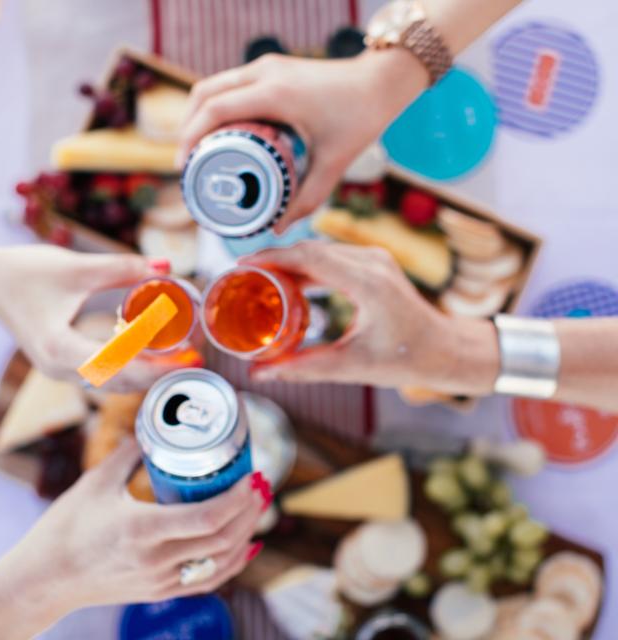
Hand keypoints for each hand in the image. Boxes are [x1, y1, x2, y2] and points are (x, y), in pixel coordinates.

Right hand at [0, 245, 175, 391]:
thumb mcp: (77, 268)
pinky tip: (154, 354)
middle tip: (195, 358)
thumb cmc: (24, 273)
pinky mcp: (64, 364)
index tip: (190, 359)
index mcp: (60, 349)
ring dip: (149, 374)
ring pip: (115, 384)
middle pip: (122, 383)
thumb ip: (123, 268)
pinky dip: (132, 368)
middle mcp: (60, 369)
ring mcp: (61, 371)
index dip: (160, 367)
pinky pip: (106, 375)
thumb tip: (166, 265)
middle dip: (161, 373)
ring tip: (181, 357)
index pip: (121, 368)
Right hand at [0, 440, 267, 639]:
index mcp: (142, 530)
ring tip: (258, 505)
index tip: (253, 475)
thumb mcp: (96, 482)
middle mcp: (157, 560)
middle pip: (222, 539)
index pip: (207, 518)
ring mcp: (160, 580)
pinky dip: (233, 562)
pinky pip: (207, 580)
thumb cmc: (64, 529)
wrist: (43, 580)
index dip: (238, 498)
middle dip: (250, 510)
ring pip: (220, 562)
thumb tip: (153, 426)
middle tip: (262, 483)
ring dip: (247, 532)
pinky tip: (247, 544)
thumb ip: (129, 452)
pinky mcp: (159, 590)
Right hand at [179, 51, 426, 232]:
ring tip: (199, 151)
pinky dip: (216, 105)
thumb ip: (307, 200)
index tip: (184, 167)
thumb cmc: (360, 119)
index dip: (190, 138)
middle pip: (203, 94)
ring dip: (199, 114)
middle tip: (188, 164)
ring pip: (213, 84)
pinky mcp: (272, 67)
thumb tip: (278, 228)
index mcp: (275, 93)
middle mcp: (265, 72)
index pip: (214, 110)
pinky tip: (221, 132)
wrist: (381, 82)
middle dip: (187, 128)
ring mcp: (267, 65)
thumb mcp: (333, 165)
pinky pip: (230, 83)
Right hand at [243, 241, 497, 394]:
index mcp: (368, 284)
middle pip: (311, 249)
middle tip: (243, 277)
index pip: (309, 258)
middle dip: (274, 259)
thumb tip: (260, 374)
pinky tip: (290, 282)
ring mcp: (376, 259)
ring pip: (321, 250)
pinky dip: (308, 266)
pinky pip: (333, 256)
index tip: (242, 265)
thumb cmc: (406, 359)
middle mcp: (372, 262)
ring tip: (260, 280)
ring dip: (290, 261)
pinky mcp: (376, 263)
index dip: (271, 257)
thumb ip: (302, 368)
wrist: (444, 349)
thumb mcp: (351, 366)